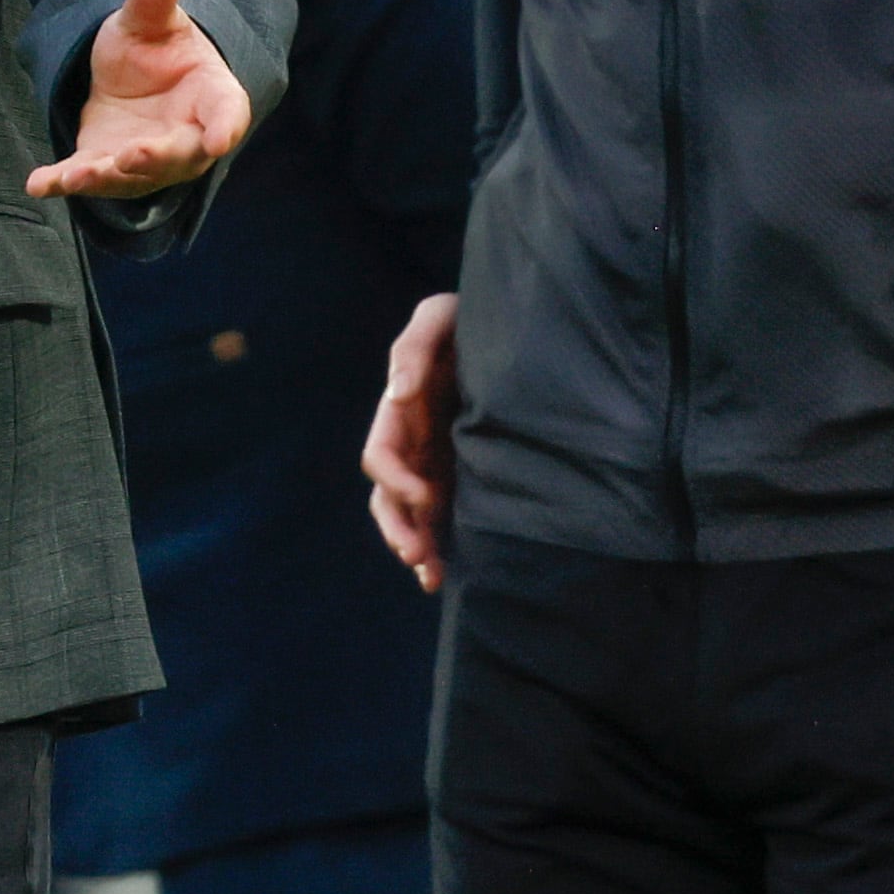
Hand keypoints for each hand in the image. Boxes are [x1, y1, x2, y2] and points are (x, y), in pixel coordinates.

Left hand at [27, 0, 253, 200]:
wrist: (130, 76)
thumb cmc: (155, 48)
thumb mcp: (149, 19)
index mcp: (211, 96)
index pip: (226, 112)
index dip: (225, 126)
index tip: (219, 139)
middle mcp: (184, 137)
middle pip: (177, 155)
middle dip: (154, 158)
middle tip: (133, 156)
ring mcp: (143, 158)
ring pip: (130, 176)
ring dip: (104, 178)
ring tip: (76, 177)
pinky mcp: (104, 165)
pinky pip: (85, 176)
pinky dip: (61, 182)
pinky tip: (38, 184)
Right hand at [363, 289, 458, 589]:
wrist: (513, 327)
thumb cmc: (469, 318)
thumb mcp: (439, 317)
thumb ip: (413, 349)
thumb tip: (398, 396)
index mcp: (399, 412)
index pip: (380, 455)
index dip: (396, 480)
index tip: (426, 494)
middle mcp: (411, 443)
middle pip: (386, 497)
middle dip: (398, 527)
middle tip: (417, 554)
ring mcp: (434, 462)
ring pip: (409, 516)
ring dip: (414, 546)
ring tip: (431, 576)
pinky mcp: (462, 475)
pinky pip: (442, 519)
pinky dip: (439, 547)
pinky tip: (444, 575)